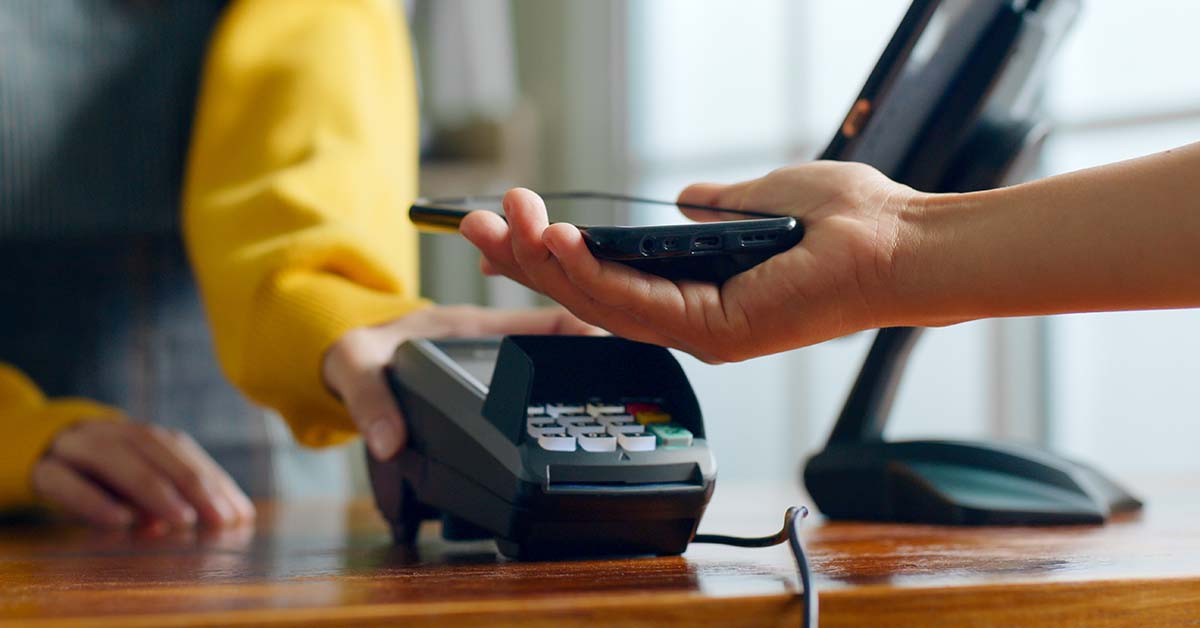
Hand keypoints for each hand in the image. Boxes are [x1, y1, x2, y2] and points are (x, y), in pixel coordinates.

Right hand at [32, 421, 254, 528]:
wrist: (38, 452)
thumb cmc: (102, 476)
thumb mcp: (138, 483)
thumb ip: (173, 495)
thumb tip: (216, 516)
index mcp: (141, 435)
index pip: (184, 453)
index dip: (214, 482)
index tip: (240, 515)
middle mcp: (112, 433)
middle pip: (155, 450)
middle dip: (193, 485)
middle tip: (220, 520)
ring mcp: (75, 447)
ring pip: (113, 459)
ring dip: (151, 489)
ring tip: (181, 520)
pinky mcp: (42, 470)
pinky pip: (65, 482)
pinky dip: (93, 500)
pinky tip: (120, 521)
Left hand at [322, 305, 601, 460]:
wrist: (346, 354)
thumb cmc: (354, 349)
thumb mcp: (356, 367)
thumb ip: (371, 401)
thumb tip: (390, 442)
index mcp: (471, 325)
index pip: (540, 319)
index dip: (581, 330)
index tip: (614, 349)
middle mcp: (492, 338)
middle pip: (563, 340)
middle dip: (599, 354)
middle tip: (631, 381)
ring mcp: (497, 359)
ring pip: (557, 360)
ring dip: (588, 373)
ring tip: (622, 401)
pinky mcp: (494, 379)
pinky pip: (541, 378)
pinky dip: (566, 392)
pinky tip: (586, 416)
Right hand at [460, 161, 922, 362]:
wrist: (900, 242)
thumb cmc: (846, 224)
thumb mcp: (760, 201)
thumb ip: (716, 207)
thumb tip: (685, 200)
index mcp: (697, 292)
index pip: (605, 281)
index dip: (551, 258)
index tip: (508, 225)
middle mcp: (692, 319)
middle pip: (588, 296)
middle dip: (527, 261)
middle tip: (474, 225)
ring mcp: (702, 331)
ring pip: (600, 303)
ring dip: (545, 264)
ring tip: (502, 226)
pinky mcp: (717, 331)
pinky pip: (637, 303)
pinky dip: (591, 275)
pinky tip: (556, 244)